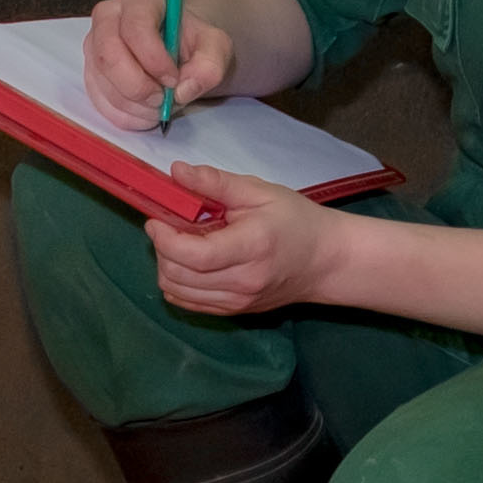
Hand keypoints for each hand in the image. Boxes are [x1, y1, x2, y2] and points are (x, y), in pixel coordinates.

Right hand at [84, 0, 236, 129]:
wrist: (180, 53)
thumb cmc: (194, 44)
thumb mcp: (216, 47)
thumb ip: (210, 64)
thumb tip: (183, 90)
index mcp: (140, 1)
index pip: (135, 27)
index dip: (154, 60)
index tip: (174, 79)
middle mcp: (108, 18)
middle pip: (109, 56)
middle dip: (138, 87)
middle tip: (164, 99)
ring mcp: (94, 46)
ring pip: (102, 83)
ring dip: (135, 106)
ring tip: (161, 105)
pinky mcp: (91, 73)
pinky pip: (101, 103)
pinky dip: (127, 116)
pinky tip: (147, 111)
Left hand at [146, 165, 340, 314]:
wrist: (325, 261)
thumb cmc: (296, 220)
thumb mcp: (259, 191)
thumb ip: (216, 182)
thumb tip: (177, 171)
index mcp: (251, 247)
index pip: (194, 255)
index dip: (165, 239)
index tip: (157, 220)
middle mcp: (242, 282)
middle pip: (178, 275)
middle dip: (161, 249)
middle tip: (169, 227)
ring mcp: (238, 301)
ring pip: (177, 291)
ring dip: (167, 266)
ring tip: (181, 244)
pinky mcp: (234, 311)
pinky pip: (188, 303)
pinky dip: (177, 283)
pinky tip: (187, 264)